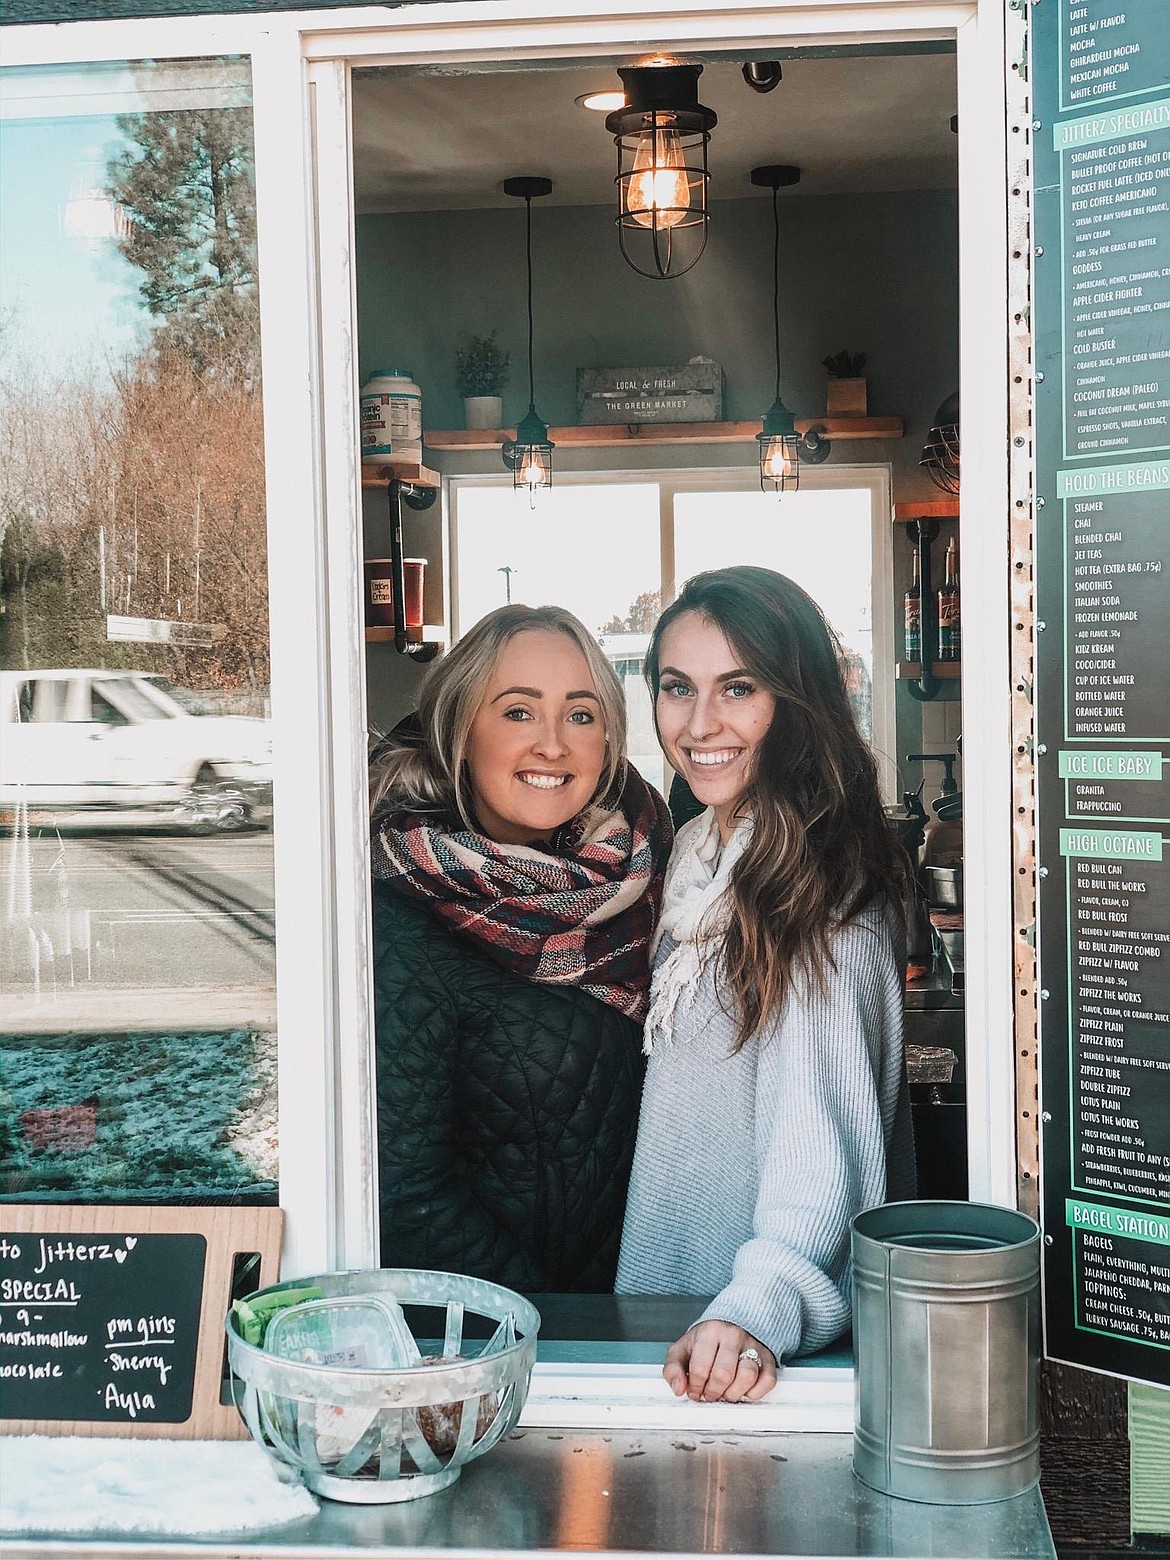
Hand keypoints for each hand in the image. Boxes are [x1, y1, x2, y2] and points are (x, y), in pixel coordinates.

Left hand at [663, 1320, 777, 1402]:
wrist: (731, 1323)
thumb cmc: (705, 1341)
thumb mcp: (683, 1349)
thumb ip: (673, 1368)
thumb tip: (678, 1389)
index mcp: (709, 1331)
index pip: (700, 1368)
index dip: (695, 1387)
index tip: (695, 1390)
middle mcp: (733, 1335)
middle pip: (723, 1375)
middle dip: (713, 1392)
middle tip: (710, 1393)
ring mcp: (753, 1345)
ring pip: (747, 1376)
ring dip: (733, 1393)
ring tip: (725, 1392)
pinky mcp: (768, 1358)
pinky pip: (767, 1381)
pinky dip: (754, 1393)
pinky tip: (742, 1390)